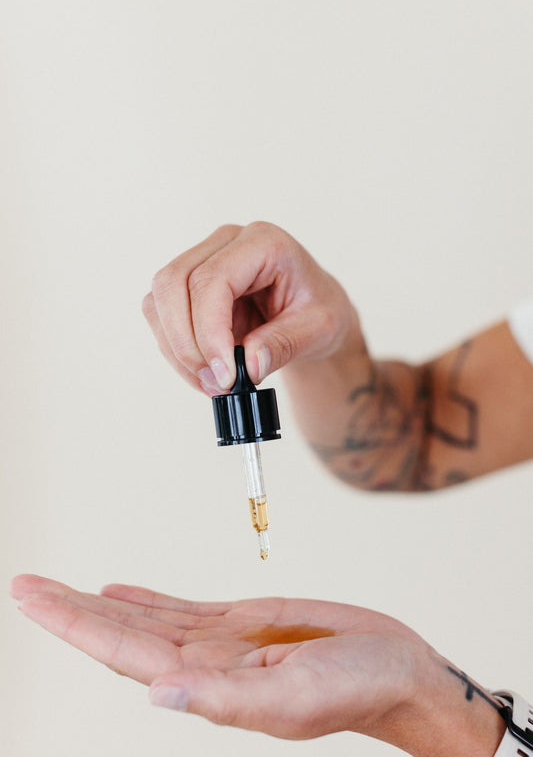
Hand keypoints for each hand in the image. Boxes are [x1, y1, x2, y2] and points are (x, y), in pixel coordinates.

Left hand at [11, 574, 428, 741]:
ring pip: (145, 617)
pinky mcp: (243, 621)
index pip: (122, 650)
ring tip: (57, 587)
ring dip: (99, 603)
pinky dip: (144, 599)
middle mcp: (203, 663)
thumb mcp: (295, 697)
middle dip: (69, 609)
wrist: (395, 669)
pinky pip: (180, 608)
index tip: (30, 597)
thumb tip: (156, 693)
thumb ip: (226, 697)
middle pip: (121, 632)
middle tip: (23, 584)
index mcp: (207, 682)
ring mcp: (220, 642)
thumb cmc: (355, 689)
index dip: (73, 623)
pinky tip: (119, 591)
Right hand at [142, 222, 358, 394]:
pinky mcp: (187, 284)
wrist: (314, 313)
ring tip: (214, 382)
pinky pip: (161, 315)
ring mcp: (202, 259)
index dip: (209, 330)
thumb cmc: (319, 311)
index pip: (213, 279)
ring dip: (177, 350)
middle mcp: (227, 242)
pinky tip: (205, 371)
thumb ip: (283, 345)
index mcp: (263, 242)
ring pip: (158, 300)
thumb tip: (248, 365)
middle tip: (216, 383)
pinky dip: (175, 350)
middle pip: (174, 283)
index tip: (225, 375)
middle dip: (186, 343)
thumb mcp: (318, 330)